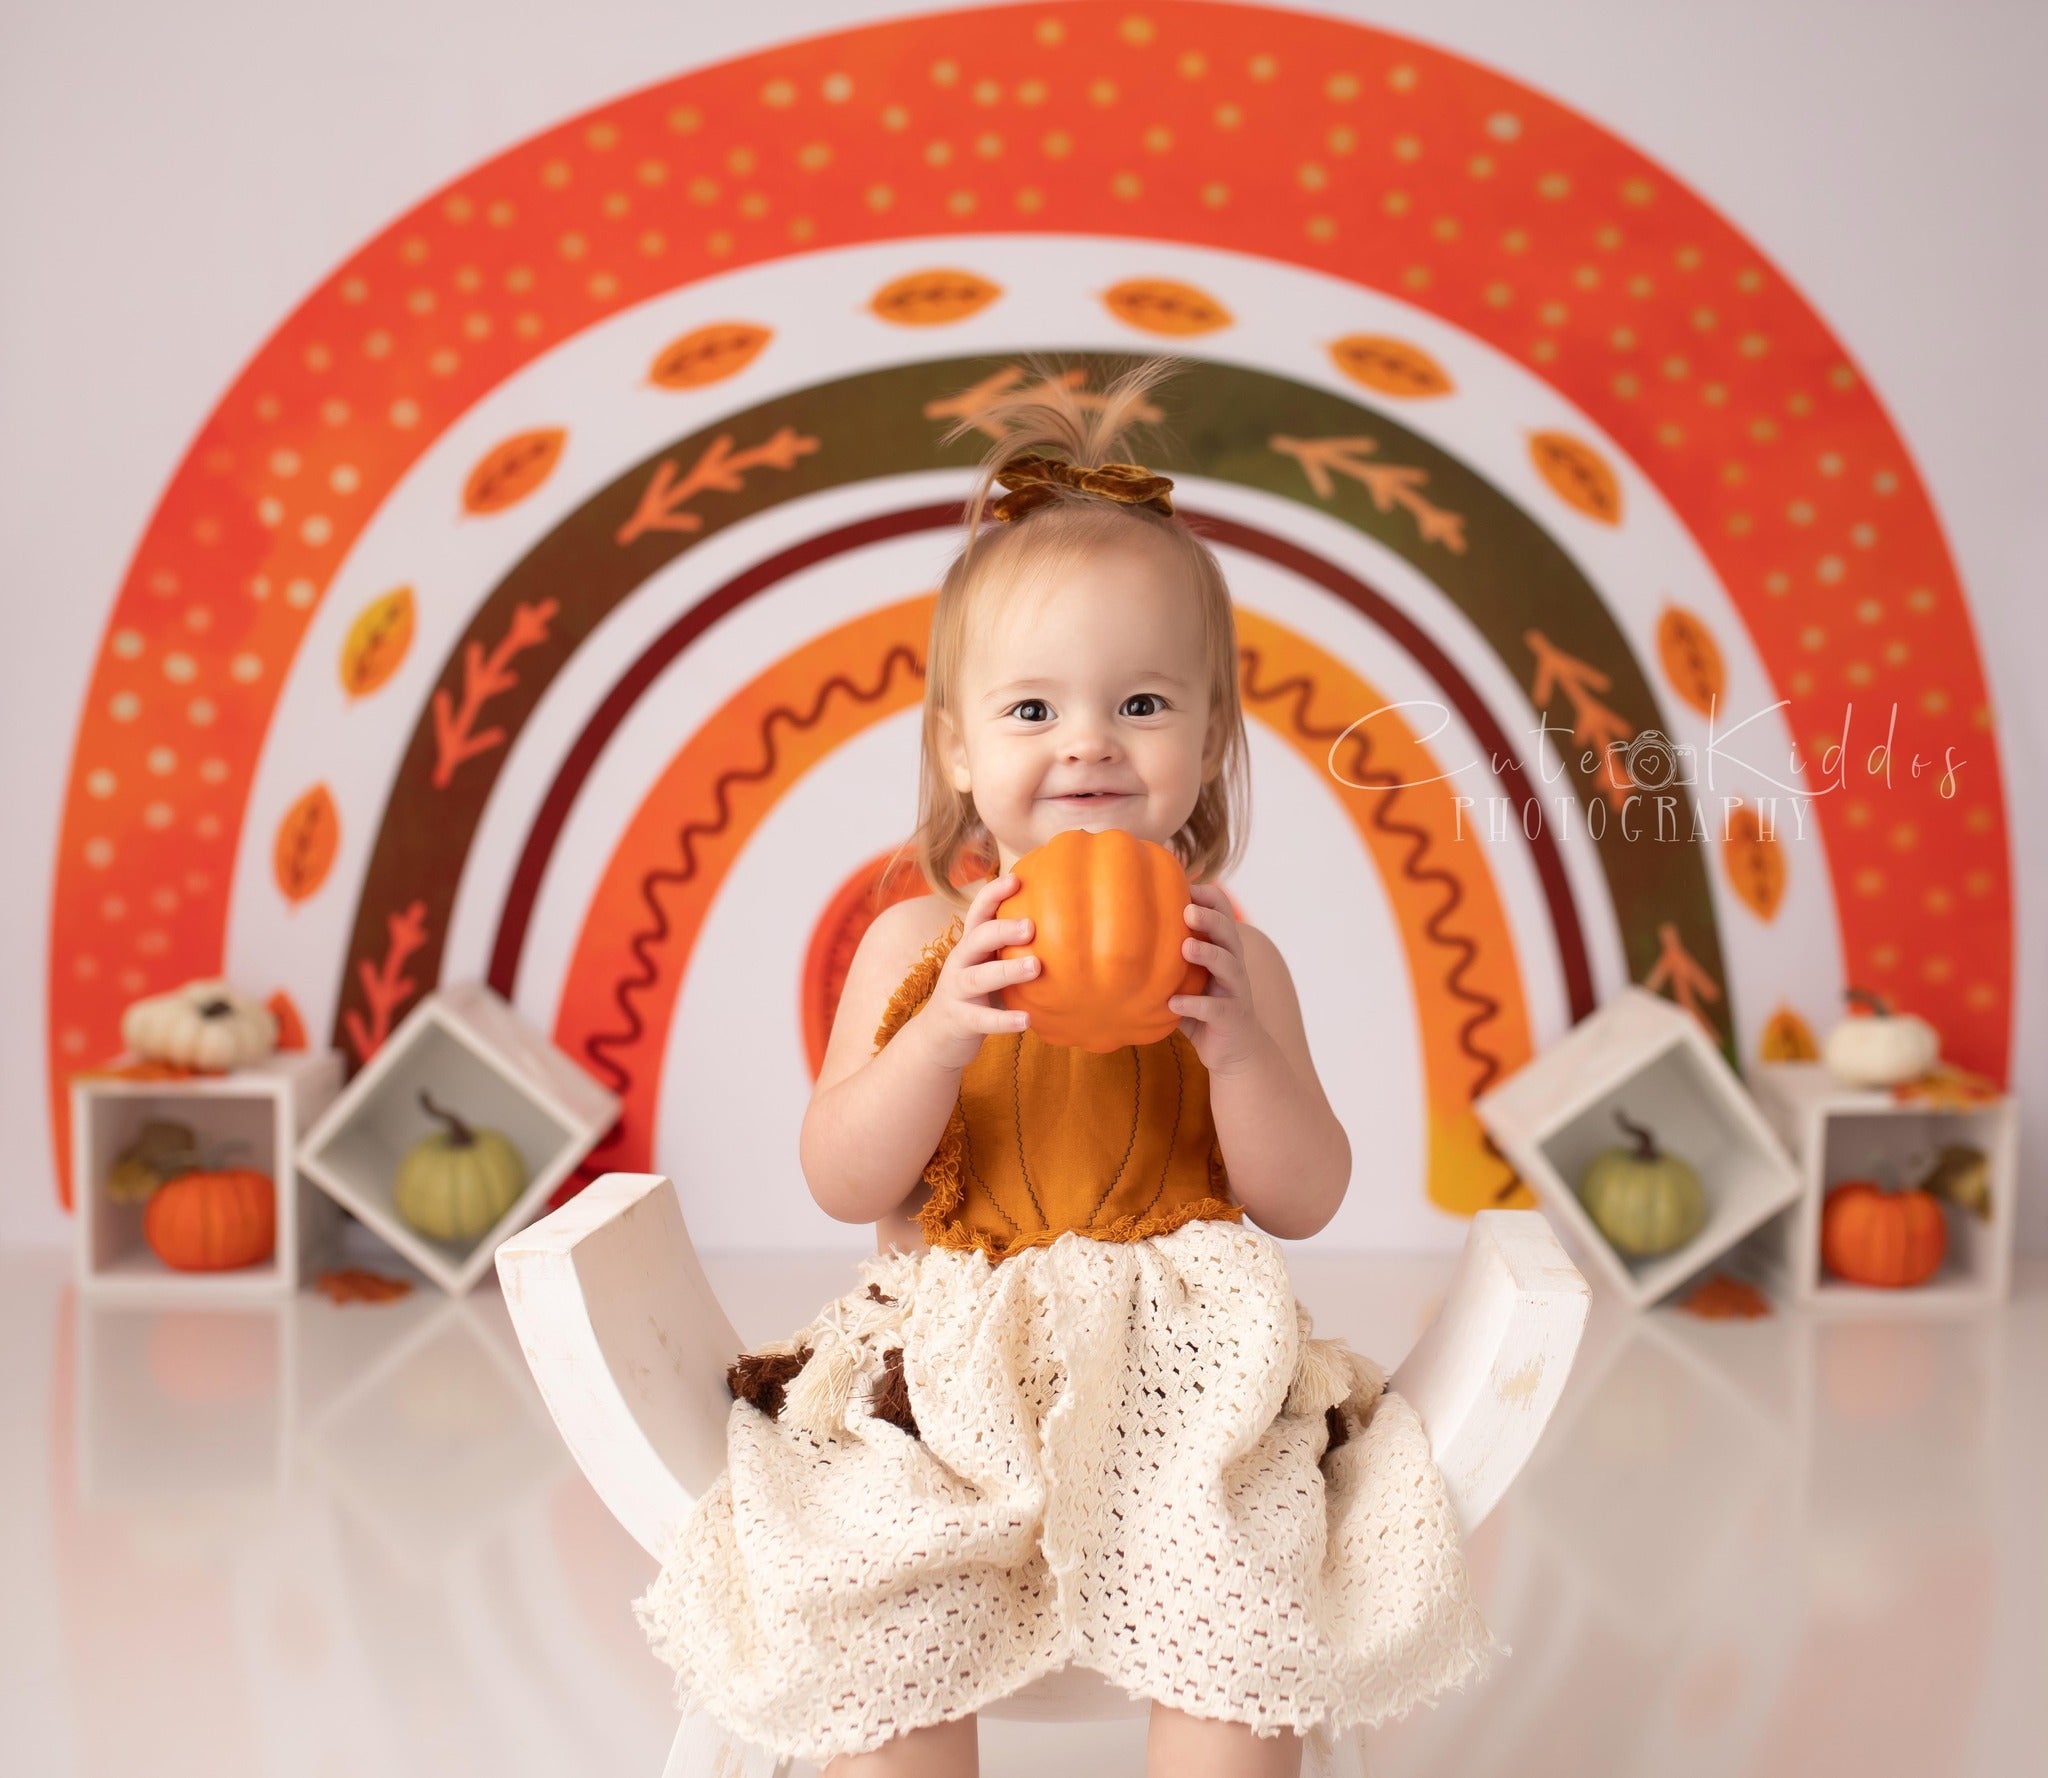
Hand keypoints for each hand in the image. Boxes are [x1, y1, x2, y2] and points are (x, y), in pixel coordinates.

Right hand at [908, 871, 1037, 1072]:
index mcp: (970, 946)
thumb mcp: (989, 967)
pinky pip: (982, 1019)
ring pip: (978, 977)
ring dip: (1007, 970)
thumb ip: (1013, 950)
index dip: (993, 894)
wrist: (938, 1037)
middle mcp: (960, 962)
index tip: (1017, 879)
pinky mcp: (960, 1020)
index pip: (978, 913)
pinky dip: (1003, 1020)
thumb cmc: (976, 996)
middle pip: (976, 938)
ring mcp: (956, 991)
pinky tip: (1026, 1020)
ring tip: (1035, 966)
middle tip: (1032, 926)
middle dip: (1002, 929)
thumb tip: (1066, 930)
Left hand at [1168, 882, 1267, 1077]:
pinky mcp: (1232, 1017)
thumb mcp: (1186, 978)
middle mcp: (1233, 964)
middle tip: (1187, 910)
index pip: (1223, 913)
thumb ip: (1165, 957)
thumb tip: (1115, 931)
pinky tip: (1172, 1003)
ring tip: (1186, 947)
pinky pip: (1216, 1007)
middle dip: (1210, 919)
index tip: (1182, 886)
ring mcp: (1235, 990)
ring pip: (1229, 965)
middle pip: (1229, 933)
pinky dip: (1195, 1004)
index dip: (1207, 898)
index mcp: (1222, 949)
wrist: (1236, 1051)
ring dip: (1208, 954)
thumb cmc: (1202, 1007)